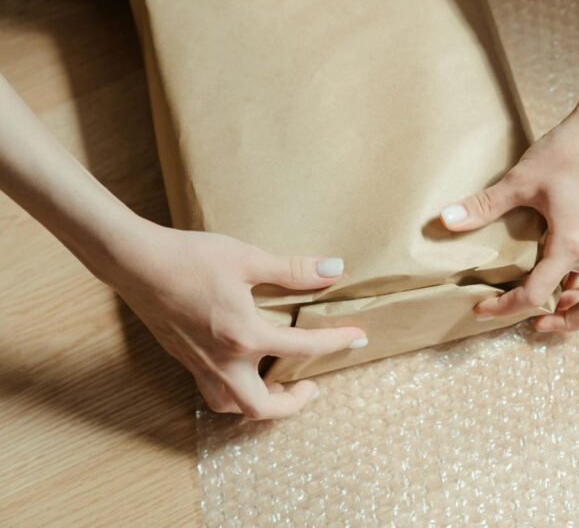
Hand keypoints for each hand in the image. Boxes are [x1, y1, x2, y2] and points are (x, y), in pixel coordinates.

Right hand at [104, 222, 365, 418]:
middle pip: (261, 406)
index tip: (357, 337)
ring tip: (277, 384)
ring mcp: (199, 362)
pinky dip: (233, 391)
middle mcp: (222, 360)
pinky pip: (211, 389)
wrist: (136, 262)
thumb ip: (293, 270)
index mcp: (244, 337)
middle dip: (292, 404)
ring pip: (231, 404)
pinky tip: (242, 368)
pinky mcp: (183, 357)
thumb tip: (334, 268)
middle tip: (311, 387)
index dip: (336, 342)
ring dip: (258, 404)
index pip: (303, 348)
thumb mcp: (248, 259)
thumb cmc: (191, 258)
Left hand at [440, 99, 578, 331]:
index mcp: (571, 244)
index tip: (482, 309)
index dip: (505, 308)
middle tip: (537, 323)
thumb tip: (445, 221)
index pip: (536, 293)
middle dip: (566, 323)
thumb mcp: (521, 180)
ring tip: (561, 302)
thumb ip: (484, 205)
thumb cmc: (567, 152)